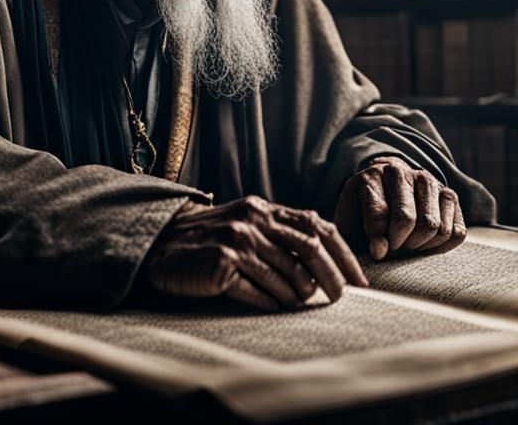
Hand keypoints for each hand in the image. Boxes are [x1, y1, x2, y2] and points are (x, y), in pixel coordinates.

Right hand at [143, 196, 366, 311]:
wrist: (159, 246)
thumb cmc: (207, 241)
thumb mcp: (244, 226)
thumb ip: (278, 235)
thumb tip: (322, 267)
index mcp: (263, 209)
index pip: (317, 227)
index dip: (343, 254)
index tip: (359, 279)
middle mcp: (253, 221)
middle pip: (310, 250)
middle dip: (332, 278)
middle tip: (339, 298)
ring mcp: (236, 242)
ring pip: (287, 276)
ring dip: (299, 297)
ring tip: (299, 305)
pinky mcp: (221, 265)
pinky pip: (260, 293)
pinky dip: (273, 305)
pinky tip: (275, 309)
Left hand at [333, 157, 466, 260]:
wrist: (382, 196)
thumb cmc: (362, 216)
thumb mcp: (350, 223)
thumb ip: (359, 236)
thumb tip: (381, 253)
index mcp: (372, 177)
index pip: (379, 212)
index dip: (379, 238)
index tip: (378, 254)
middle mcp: (403, 173)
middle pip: (411, 220)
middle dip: (402, 244)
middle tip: (394, 250)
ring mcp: (430, 181)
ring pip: (436, 227)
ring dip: (421, 246)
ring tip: (407, 245)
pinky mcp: (449, 196)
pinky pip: (456, 232)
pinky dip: (441, 246)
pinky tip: (425, 244)